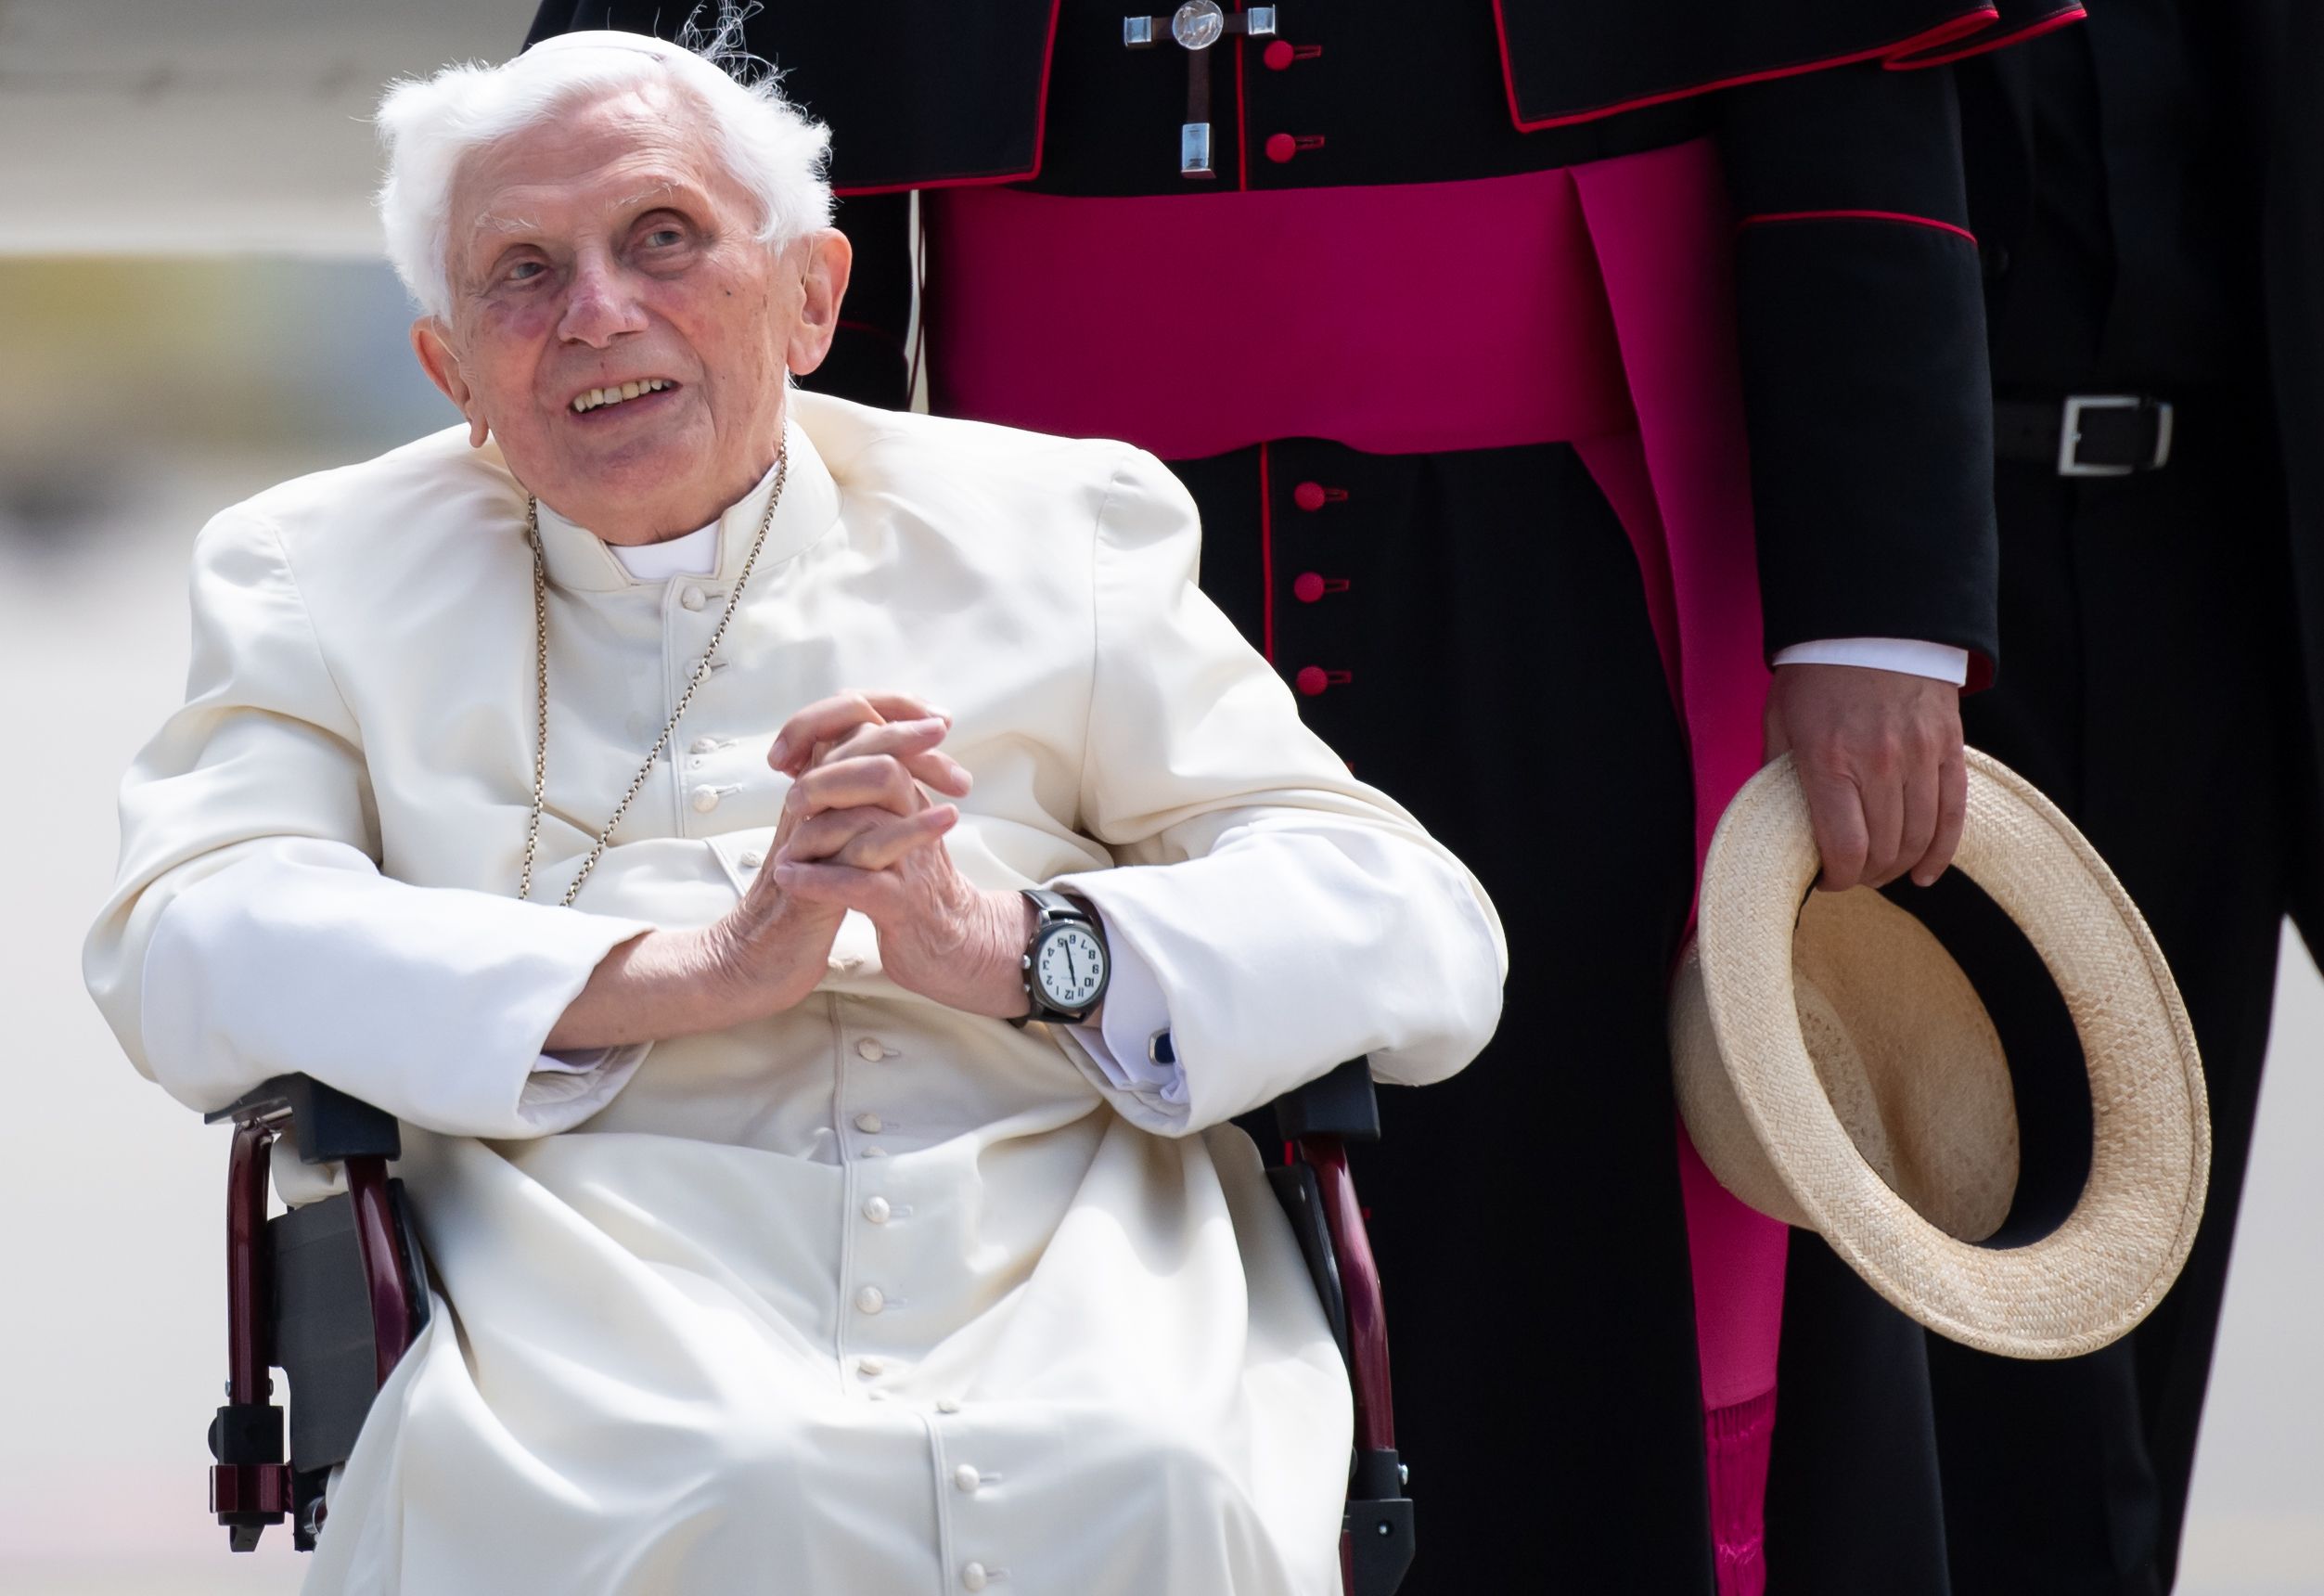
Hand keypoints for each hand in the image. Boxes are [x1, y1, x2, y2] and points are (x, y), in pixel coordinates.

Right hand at [545, 692, 980, 1049]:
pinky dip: (910, 829)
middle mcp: (805, 802)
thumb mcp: (831, 840)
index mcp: (812, 789)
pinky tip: (945, 821)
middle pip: (850, 736)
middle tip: (944, 725)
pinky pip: (863, 842)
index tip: (936, 719)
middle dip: (904, 727)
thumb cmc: (803, 900)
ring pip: (858, 781)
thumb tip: (892, 764)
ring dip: (914, 770)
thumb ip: (853, 802)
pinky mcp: (814, 878)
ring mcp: (808, 837)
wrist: (759, 960)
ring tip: (959, 777)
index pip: (844, 720)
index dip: (890, 710)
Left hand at [767, 692, 1035, 1017]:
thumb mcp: (893, 825)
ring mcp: (912, 860)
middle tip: (794, 799)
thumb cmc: (909, 883)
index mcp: (908, 795)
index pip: (877, 737)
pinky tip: (791, 879)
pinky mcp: (904, 904)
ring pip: (871, 822)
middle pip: (882, 768)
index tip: (783, 757)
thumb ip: (865, 790)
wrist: (951, 943)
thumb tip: (822, 749)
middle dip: (828, 777)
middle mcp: (916, 818)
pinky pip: (861, 883)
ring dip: (818, 830)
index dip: (827, 734)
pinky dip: (819, 880)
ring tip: (787, 844)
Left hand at [1763, 663, 1966, 891]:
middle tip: (1850, 874)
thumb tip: (1775, 821)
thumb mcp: (1779, 721)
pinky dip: (1941, 851)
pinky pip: (1953, 813)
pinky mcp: (1950, 748)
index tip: (1824, 880)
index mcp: (1829, 760)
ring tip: (1880, 871)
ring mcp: (1921, 755)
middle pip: (1884, 850)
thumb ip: (1776, 773)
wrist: (1871, 622)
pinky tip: (1924, 874)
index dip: (1835, 879)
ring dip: (1899, 867)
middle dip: (1864, 875)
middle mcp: (1879, 763)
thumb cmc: (1815, 674)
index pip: (1844, 848)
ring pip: (1920, 837)